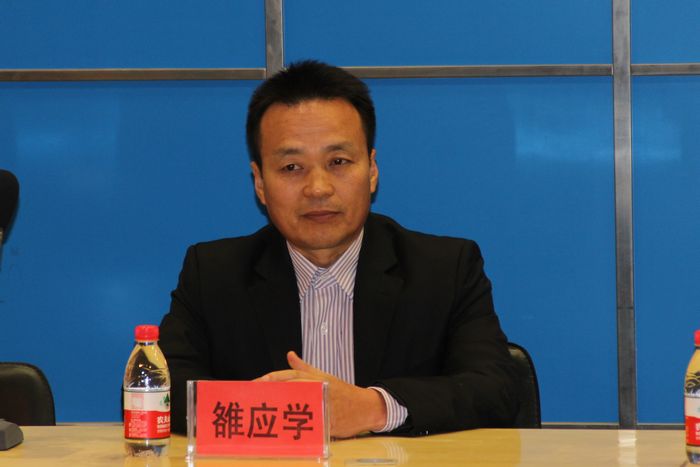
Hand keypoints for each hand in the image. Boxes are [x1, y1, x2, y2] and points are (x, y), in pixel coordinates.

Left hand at [255, 351, 386, 437]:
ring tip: (260, 414)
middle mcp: (317, 389)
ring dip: (277, 411)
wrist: (365, 407)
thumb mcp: (323, 376)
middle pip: (288, 390)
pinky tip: (282, 430)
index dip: (270, 379)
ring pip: (296, 407)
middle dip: (269, 394)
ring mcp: (322, 405)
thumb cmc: (342, 392)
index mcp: (315, 378)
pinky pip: (309, 424)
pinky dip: (296, 427)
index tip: (254, 384)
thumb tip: (290, 355)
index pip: (288, 376)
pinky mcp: (327, 421)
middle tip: (251, 400)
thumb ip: (304, 368)